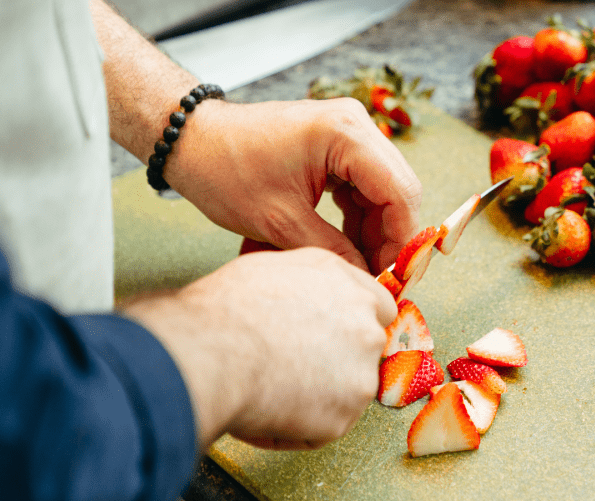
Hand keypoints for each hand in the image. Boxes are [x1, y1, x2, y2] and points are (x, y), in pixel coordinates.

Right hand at [121, 247, 397, 449]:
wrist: (213, 351)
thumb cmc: (226, 308)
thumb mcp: (272, 268)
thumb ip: (307, 283)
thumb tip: (303, 297)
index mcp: (348, 284)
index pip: (378, 307)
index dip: (351, 323)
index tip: (329, 335)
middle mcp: (365, 325)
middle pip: (364, 351)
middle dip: (336, 361)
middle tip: (290, 366)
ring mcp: (360, 374)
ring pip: (343, 392)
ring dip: (314, 397)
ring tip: (265, 389)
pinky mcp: (343, 416)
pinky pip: (320, 429)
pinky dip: (293, 429)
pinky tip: (260, 411)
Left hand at [164, 98, 421, 273]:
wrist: (192, 143)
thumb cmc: (226, 172)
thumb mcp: (280, 222)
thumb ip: (332, 252)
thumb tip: (368, 280)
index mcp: (346, 134)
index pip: (399, 191)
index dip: (402, 240)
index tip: (395, 278)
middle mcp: (355, 125)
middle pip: (397, 189)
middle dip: (391, 237)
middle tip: (380, 279)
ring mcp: (346, 134)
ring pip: (382, 191)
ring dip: (374, 231)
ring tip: (359, 268)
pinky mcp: (335, 147)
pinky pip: (362, 186)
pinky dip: (358, 218)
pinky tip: (347, 247)